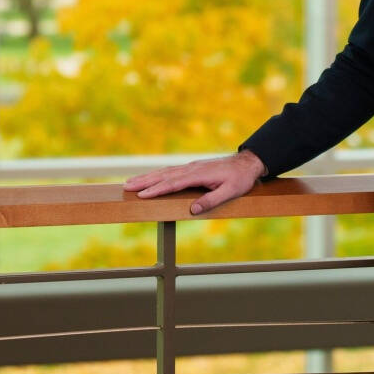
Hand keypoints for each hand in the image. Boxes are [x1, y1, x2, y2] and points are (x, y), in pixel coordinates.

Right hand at [123, 150, 266, 214]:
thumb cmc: (240, 179)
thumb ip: (212, 200)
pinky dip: (157, 175)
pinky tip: (150, 178)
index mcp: (199, 175)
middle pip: (164, 175)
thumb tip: (193, 210)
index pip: (173, 183)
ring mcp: (191, 167)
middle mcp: (192, 169)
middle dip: (144, 181)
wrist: (247, 163)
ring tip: (130, 182)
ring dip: (147, 177)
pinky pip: (171, 171)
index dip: (157, 189)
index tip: (142, 195)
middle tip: (126, 187)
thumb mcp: (231, 192)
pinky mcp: (192, 168)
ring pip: (165, 172)